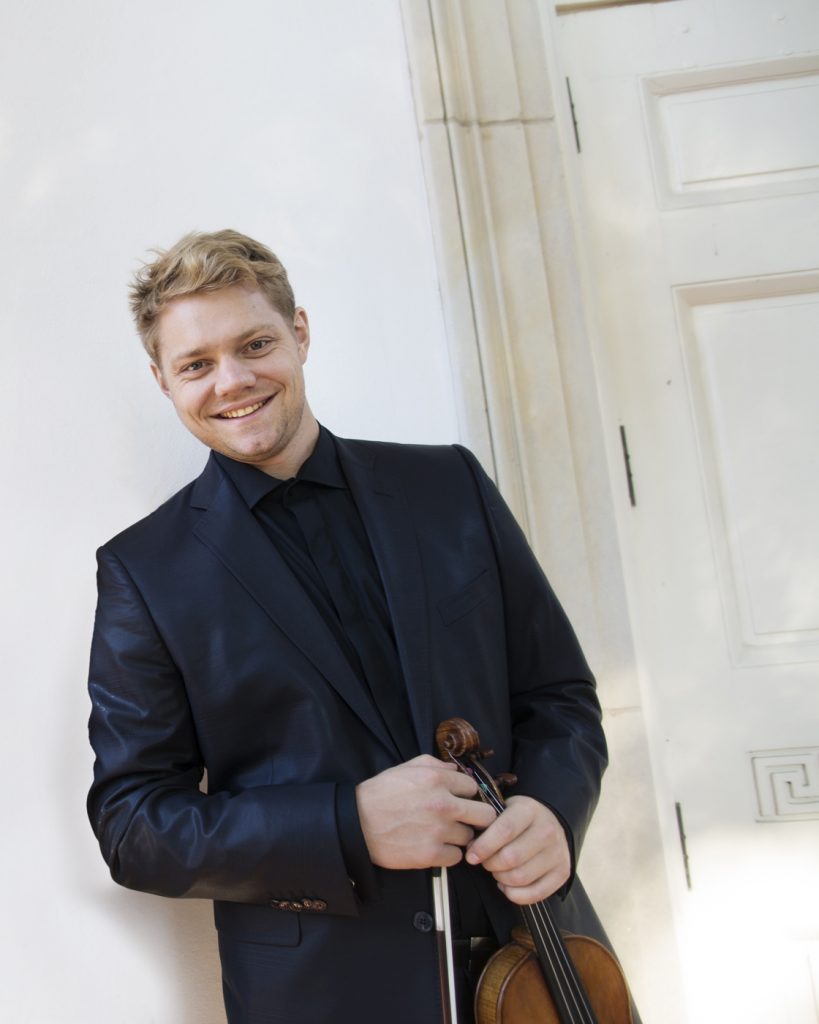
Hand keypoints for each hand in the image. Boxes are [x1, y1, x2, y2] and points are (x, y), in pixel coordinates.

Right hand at [356, 755, 496, 869]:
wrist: (356, 823)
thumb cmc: (381, 793)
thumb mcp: (407, 767)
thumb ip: (436, 764)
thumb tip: (457, 770)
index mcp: (437, 780)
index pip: (473, 787)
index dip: (465, 793)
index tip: (459, 799)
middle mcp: (442, 804)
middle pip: (485, 815)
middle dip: (476, 817)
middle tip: (464, 819)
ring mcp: (438, 831)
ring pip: (469, 837)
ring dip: (459, 836)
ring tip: (441, 833)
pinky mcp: (430, 855)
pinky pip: (456, 857)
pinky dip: (448, 854)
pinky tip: (435, 846)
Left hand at [464, 796, 569, 904]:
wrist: (549, 821)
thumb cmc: (518, 818)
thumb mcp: (503, 810)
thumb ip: (487, 825)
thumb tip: (472, 848)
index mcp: (529, 810)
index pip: (505, 830)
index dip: (484, 846)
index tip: (471, 856)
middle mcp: (547, 830)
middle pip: (511, 858)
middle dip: (490, 864)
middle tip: (485, 862)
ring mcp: (558, 853)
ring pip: (520, 878)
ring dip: (501, 879)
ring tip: (497, 871)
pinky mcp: (563, 873)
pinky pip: (535, 894)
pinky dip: (515, 894)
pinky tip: (507, 885)